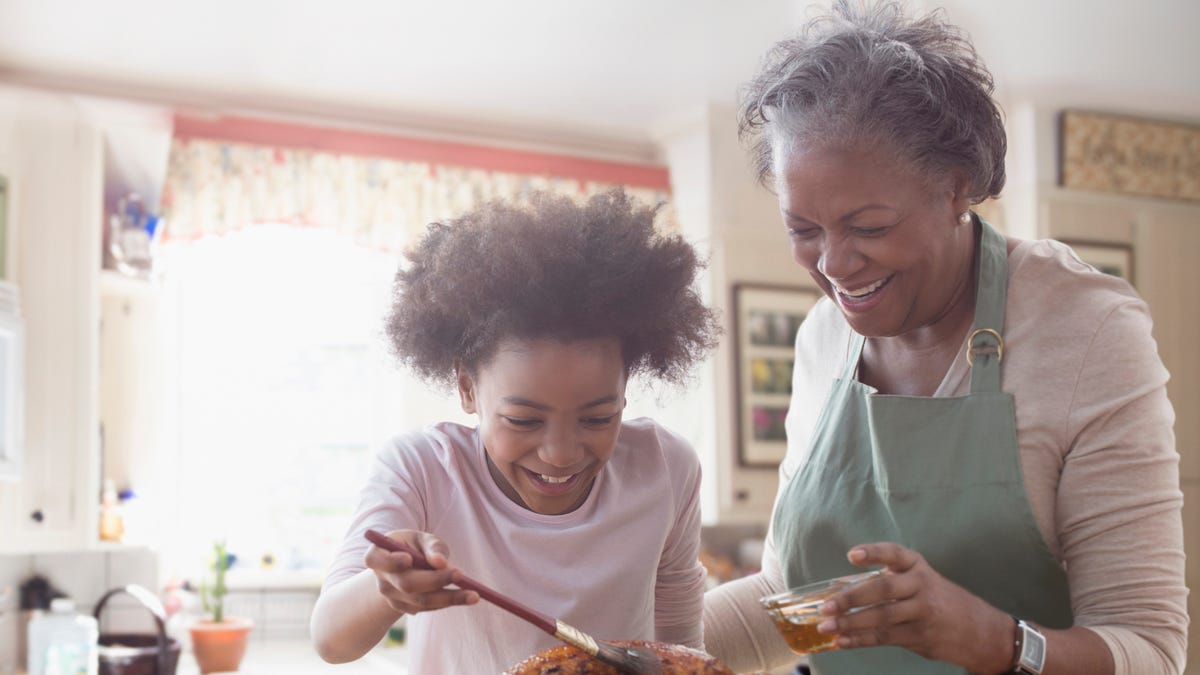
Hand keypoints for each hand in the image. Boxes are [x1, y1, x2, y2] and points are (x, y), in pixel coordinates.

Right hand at [364, 529, 479, 614]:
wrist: (405, 566)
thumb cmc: (414, 547)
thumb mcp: (422, 538)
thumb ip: (432, 546)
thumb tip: (441, 562)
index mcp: (377, 554)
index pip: (375, 559)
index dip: (391, 561)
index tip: (409, 558)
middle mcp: (381, 578)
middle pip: (406, 584)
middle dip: (435, 580)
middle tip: (460, 574)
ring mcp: (391, 597)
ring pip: (420, 601)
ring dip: (449, 597)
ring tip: (474, 594)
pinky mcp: (404, 608)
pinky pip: (427, 608)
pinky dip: (447, 602)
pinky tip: (464, 596)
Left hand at [816, 542, 1013, 672]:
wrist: (981, 631)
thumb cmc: (940, 600)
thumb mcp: (922, 580)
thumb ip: (889, 581)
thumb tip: (841, 590)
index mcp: (918, 567)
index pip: (894, 553)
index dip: (873, 553)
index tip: (852, 556)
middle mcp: (921, 586)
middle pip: (883, 590)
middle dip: (851, 598)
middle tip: (825, 606)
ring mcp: (923, 613)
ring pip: (881, 618)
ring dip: (850, 623)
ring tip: (826, 627)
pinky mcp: (921, 637)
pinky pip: (885, 638)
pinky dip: (860, 640)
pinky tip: (841, 641)